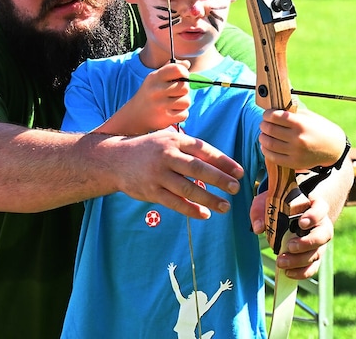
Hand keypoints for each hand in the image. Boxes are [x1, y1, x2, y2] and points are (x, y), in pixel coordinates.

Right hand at [112, 128, 243, 218]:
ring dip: (209, 198)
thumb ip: (191, 149)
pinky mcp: (151, 191)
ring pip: (188, 189)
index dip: (223, 162)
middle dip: (219, 179)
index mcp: (175, 140)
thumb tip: (222, 164)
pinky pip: (175, 202)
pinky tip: (205, 214)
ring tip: (225, 206)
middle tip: (235, 188)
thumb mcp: (169, 140)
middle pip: (198, 169)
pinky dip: (191, 210)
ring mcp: (158, 174)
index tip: (239, 172)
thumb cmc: (150, 149)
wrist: (116, 159)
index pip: (204, 150)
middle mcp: (167, 155)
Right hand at [114, 61, 190, 133]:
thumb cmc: (149, 93)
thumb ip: (170, 68)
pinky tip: (171, 113)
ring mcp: (160, 105)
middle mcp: (156, 90)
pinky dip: (180, 114)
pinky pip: (184, 114)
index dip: (184, 73)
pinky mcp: (164, 118)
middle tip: (174, 94)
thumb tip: (187, 63)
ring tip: (172, 104)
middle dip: (183, 91)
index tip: (181, 78)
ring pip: (186, 101)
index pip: (178, 70)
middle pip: (185, 87)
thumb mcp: (155, 78)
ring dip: (182, 104)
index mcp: (155, 77)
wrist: (135, 115)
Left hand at [250, 190, 332, 279]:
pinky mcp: (313, 254)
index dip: (313, 216)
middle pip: (324, 234)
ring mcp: (319, 241)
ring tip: (281, 262)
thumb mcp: (267, 202)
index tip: (301, 223)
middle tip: (290, 246)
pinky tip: (288, 272)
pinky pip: (313, 266)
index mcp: (313, 205)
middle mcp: (321, 223)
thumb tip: (258, 228)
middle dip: (308, 242)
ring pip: (317, 252)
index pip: (320, 209)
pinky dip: (301, 272)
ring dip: (300, 260)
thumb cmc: (278, 204)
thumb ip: (260, 212)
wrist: (287, 211)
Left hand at [259, 108, 344, 169]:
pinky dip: (266, 151)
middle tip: (263, 124)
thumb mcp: (309, 116)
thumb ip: (292, 113)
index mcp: (300, 124)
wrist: (334, 148)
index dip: (267, 114)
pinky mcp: (294, 163)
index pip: (275, 116)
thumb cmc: (320, 128)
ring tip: (263, 135)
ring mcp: (295, 152)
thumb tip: (274, 110)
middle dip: (263, 125)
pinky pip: (273, 157)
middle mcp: (297, 138)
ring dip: (262, 137)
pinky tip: (265, 146)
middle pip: (270, 129)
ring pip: (269, 144)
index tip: (266, 114)